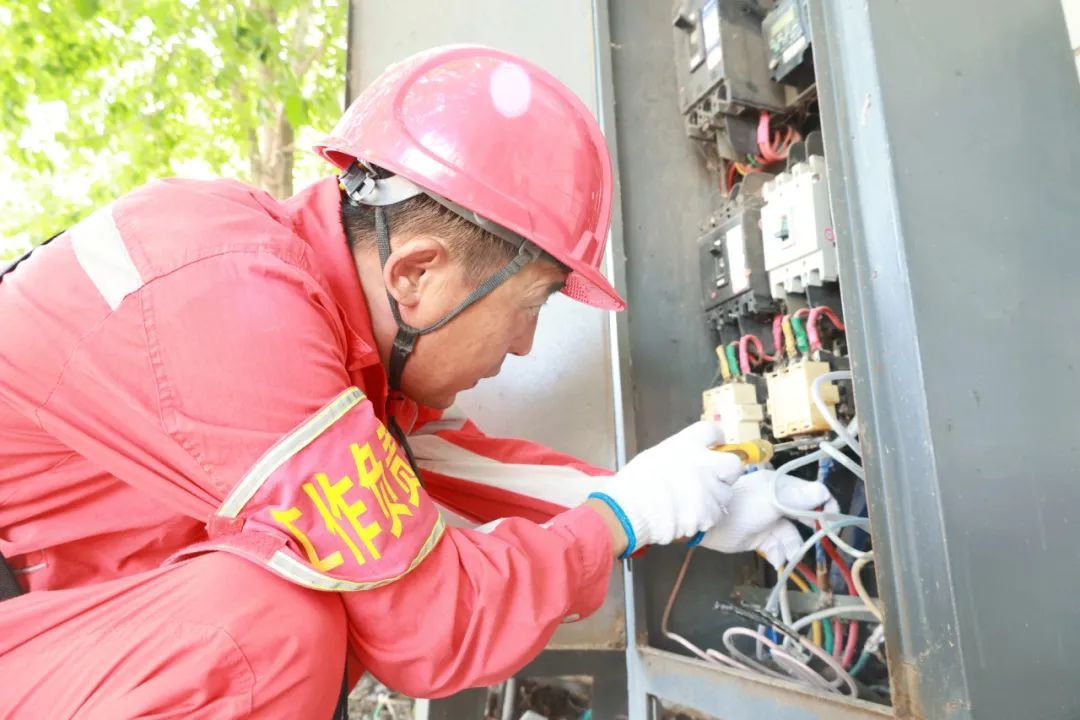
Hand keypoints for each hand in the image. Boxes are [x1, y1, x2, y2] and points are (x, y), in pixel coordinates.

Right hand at [588, 421, 741, 556]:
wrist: (630, 510)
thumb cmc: (634, 482)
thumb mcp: (654, 456)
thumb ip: (677, 455)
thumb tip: (686, 462)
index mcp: (688, 445)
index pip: (712, 431)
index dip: (716, 438)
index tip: (716, 444)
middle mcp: (705, 464)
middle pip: (733, 464)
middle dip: (727, 471)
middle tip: (714, 477)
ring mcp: (710, 490)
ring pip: (725, 493)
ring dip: (714, 497)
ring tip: (694, 503)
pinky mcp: (709, 514)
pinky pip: (715, 514)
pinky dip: (705, 516)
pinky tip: (689, 517)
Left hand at [698, 469, 836, 567]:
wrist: (712, 526)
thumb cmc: (741, 507)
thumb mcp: (771, 500)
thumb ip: (798, 498)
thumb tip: (824, 493)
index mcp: (781, 486)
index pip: (812, 492)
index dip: (825, 505)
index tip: (833, 519)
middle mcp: (778, 502)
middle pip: (804, 516)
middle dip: (812, 530)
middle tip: (820, 540)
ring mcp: (770, 520)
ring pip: (792, 535)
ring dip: (794, 546)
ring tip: (790, 555)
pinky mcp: (762, 538)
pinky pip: (779, 547)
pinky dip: (781, 554)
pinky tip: (778, 560)